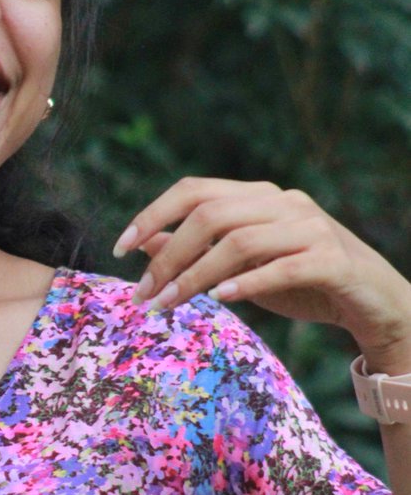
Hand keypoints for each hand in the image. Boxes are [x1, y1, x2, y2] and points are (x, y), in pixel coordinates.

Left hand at [113, 177, 410, 371]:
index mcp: (258, 196)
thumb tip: (142, 243)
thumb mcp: (240, 267)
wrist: (374, 303)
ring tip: (169, 304)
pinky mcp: (334, 260)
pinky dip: (249, 282)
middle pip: (210, 214)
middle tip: (143, 293)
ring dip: (196, 276)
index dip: (152, 214)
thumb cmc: (302, 283)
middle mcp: (283, 202)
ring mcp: (311, 227)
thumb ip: (197, 251)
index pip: (194, 190)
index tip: (119, 248)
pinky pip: (284, 266)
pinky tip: (222, 299)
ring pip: (241, 241)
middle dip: (169, 255)